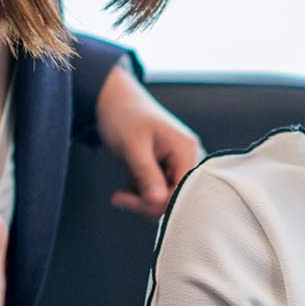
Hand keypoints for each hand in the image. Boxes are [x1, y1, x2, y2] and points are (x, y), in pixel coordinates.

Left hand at [94, 66, 201, 216]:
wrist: (116, 102)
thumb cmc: (124, 116)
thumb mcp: (133, 146)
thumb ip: (146, 174)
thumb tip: (158, 202)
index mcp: (186, 149)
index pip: (182, 192)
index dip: (156, 203)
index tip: (127, 200)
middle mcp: (188, 157)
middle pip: (176, 197)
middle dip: (146, 203)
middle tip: (119, 198)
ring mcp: (179, 163)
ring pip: (167, 198)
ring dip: (143, 200)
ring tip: (122, 192)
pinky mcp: (168, 168)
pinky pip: (161, 191)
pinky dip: (143, 194)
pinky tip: (129, 186)